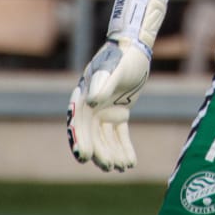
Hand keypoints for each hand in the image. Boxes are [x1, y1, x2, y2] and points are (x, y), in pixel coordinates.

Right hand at [67, 39, 151, 170]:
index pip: (78, 121)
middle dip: (99, 151)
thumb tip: (91, 102)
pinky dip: (124, 147)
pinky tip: (130, 162)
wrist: (136, 47)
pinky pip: (119, 134)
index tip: (83, 156)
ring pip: (105, 137)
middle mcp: (91, 106)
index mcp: (84, 94)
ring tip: (122, 168)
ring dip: (112, 153)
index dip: (80, 139)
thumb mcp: (115, 68)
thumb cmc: (123, 55)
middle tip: (109, 166)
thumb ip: (103, 84)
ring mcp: (104, 111)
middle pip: (92, 134)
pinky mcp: (118, 113)